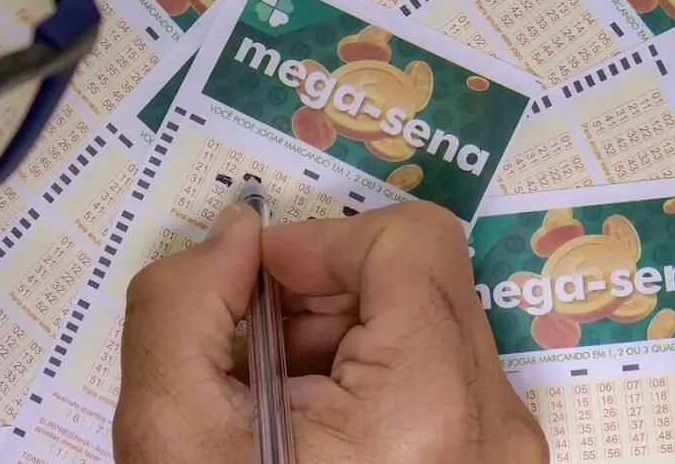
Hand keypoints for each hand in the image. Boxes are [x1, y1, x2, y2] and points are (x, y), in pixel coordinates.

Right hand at [113, 201, 547, 462]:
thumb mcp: (171, 434)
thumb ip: (183, 303)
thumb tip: (236, 233)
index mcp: (429, 410)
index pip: (410, 241)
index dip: (318, 245)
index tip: (254, 289)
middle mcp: (495, 428)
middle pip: (417, 281)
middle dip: (319, 299)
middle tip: (252, 359)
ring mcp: (503, 453)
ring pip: (424, 324)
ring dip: (336, 341)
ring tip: (277, 410)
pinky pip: (434, 375)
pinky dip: (365, 379)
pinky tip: (312, 434)